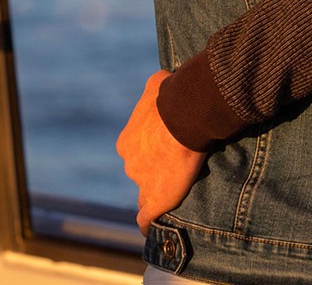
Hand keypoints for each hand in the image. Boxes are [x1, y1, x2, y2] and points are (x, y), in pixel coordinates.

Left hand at [116, 70, 206, 232]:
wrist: (184, 113)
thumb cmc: (172, 95)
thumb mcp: (157, 83)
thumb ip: (155, 90)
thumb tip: (161, 83)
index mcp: (127, 141)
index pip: (137, 153)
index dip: (152, 153)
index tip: (166, 151)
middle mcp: (129, 163)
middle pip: (141, 173)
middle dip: (155, 172)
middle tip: (178, 167)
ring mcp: (140, 182)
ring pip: (146, 193)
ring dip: (159, 191)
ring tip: (179, 190)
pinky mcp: (155, 200)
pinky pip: (146, 218)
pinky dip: (148, 223)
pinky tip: (151, 228)